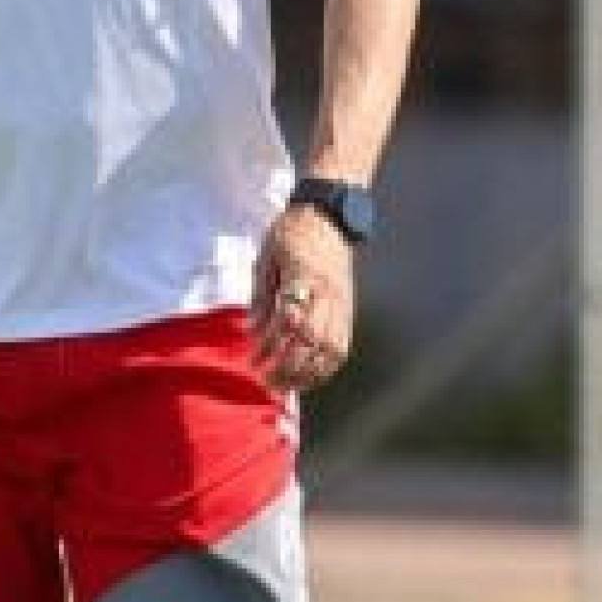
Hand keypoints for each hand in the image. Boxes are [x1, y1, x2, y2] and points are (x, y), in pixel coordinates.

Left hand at [251, 202, 355, 392]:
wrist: (328, 216)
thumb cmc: (291, 232)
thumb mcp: (267, 256)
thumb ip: (261, 295)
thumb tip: (252, 331)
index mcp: (304, 276)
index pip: (290, 319)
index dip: (272, 344)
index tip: (254, 359)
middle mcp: (327, 294)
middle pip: (312, 341)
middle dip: (289, 367)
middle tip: (268, 381)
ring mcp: (342, 304)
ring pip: (331, 349)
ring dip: (309, 373)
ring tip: (287, 386)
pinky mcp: (349, 310)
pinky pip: (343, 346)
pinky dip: (326, 367)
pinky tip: (310, 377)